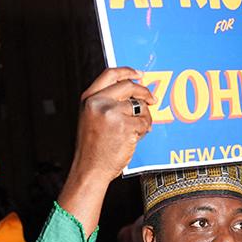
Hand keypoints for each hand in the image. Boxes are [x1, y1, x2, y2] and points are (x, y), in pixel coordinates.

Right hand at [71, 67, 155, 185]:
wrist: (90, 169)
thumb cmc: (93, 147)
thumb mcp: (91, 118)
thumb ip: (105, 102)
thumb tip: (133, 91)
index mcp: (89, 99)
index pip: (110, 74)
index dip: (127, 71)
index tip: (139, 74)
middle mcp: (99, 102)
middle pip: (129, 86)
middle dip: (144, 92)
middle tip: (153, 100)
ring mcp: (112, 113)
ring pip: (140, 106)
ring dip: (143, 118)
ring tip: (136, 131)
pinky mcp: (125, 126)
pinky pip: (144, 122)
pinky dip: (143, 130)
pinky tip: (134, 139)